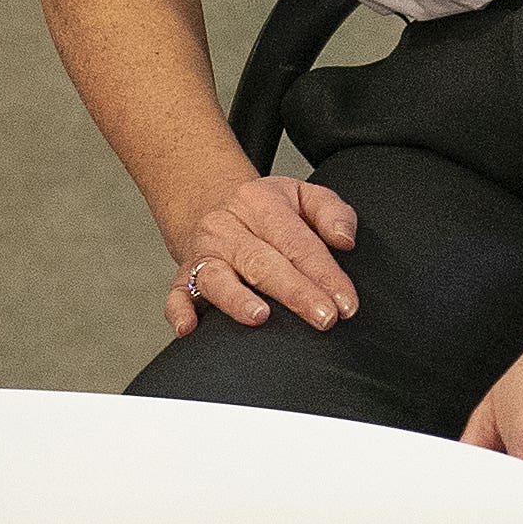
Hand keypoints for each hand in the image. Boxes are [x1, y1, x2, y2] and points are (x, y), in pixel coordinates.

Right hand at [168, 175, 359, 334]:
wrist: (211, 204)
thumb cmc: (266, 211)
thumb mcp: (302, 195)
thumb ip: (332, 212)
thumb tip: (345, 240)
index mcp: (258, 203)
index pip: (296, 242)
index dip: (324, 274)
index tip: (345, 303)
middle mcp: (225, 227)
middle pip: (261, 262)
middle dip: (295, 292)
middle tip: (324, 317)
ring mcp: (202, 253)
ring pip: (216, 277)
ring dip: (236, 298)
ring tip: (260, 316)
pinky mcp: (182, 276)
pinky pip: (176, 295)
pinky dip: (179, 311)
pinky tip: (189, 328)